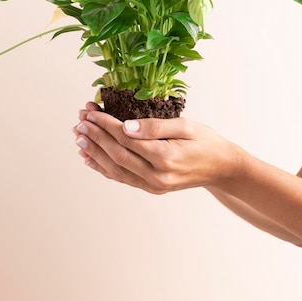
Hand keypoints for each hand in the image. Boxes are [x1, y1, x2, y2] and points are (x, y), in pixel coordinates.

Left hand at [73, 102, 240, 193]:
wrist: (223, 169)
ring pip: (115, 169)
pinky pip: (122, 178)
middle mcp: (157, 176)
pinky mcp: (152, 188)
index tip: (91, 112)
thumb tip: (125, 126)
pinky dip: (103, 168)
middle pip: (116, 154)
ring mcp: (153, 186)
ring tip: (78, 136)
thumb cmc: (207, 142)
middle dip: (95, 136)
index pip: (126, 139)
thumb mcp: (186, 126)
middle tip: (79, 121)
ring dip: (94, 152)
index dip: (105, 125)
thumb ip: (156, 126)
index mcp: (165, 157)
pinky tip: (89, 158)